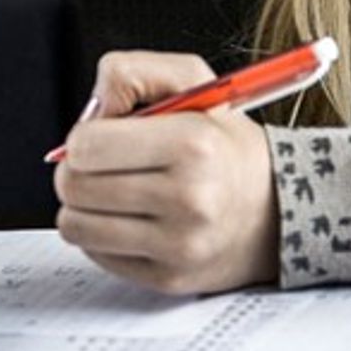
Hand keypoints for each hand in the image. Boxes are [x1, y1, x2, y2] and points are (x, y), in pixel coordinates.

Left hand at [51, 50, 278, 294]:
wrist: (275, 210)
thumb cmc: (224, 145)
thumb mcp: (193, 83)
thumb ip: (132, 72)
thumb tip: (93, 111)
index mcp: (192, 144)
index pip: (86, 146)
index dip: (85, 136)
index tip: (104, 137)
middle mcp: (188, 198)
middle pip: (74, 186)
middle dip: (78, 170)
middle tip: (104, 165)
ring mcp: (178, 244)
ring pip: (74, 225)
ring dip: (83, 206)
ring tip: (115, 192)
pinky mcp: (167, 277)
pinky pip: (95, 254)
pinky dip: (102, 236)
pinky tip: (131, 220)